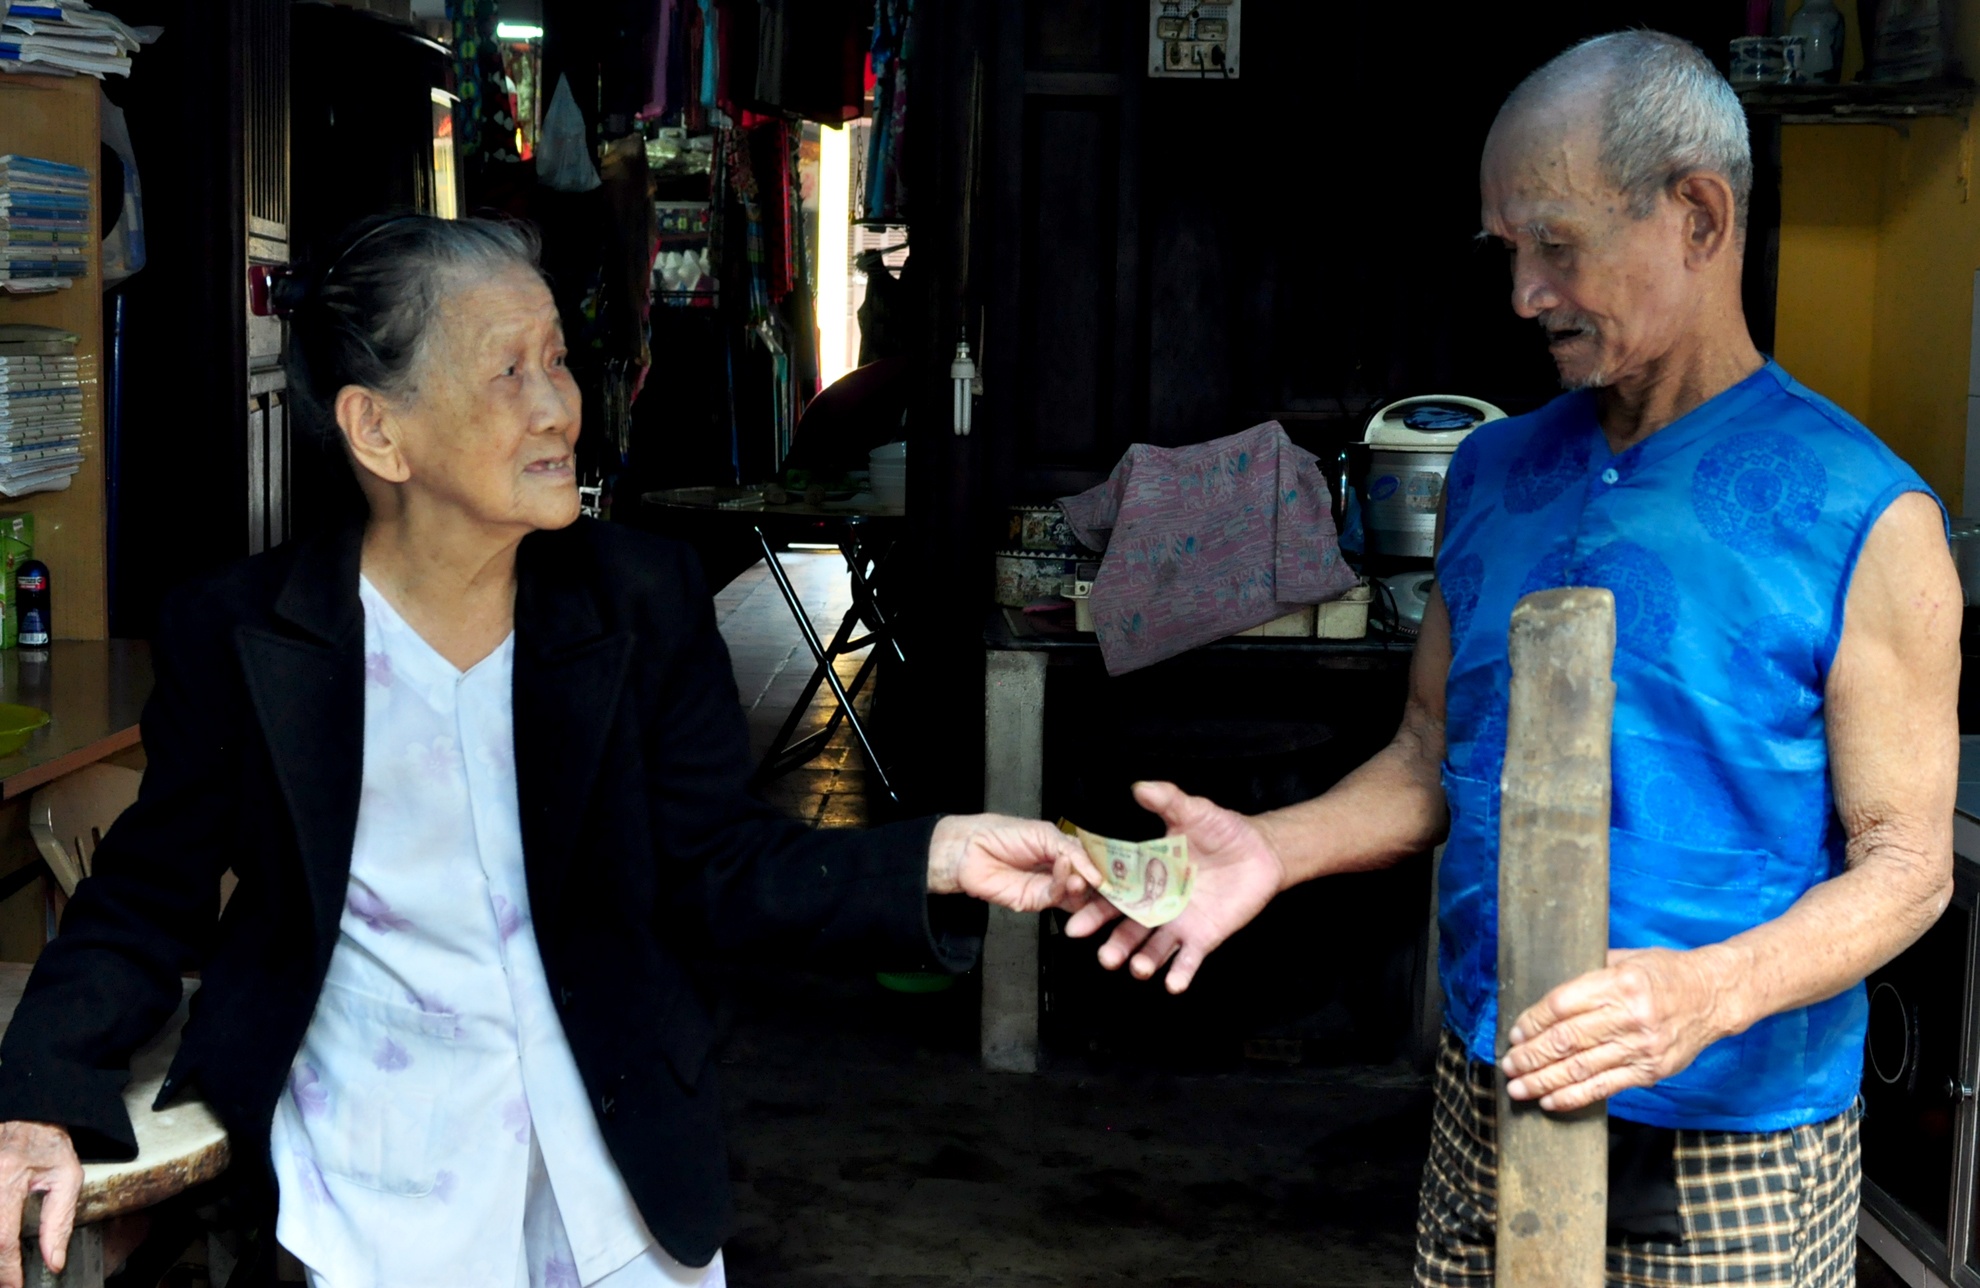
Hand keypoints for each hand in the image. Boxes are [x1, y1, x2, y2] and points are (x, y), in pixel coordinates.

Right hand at [0, 1121, 79, 1287]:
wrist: (28, 1116)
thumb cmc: (49, 1144)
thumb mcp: (67, 1176)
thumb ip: (60, 1220)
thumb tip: (55, 1260)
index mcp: (9, 1177)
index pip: (3, 1237)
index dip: (8, 1268)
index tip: (14, 1286)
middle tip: (8, 1281)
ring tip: (5, 1266)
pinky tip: (1, 1247)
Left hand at [927, 814, 1094, 913]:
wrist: (970, 849)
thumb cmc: (1002, 834)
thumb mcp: (1045, 833)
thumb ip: (1071, 850)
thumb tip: (1094, 870)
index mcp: (1065, 852)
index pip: (1093, 863)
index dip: (1106, 867)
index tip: (1120, 869)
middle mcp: (1060, 872)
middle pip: (1089, 884)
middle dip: (1099, 883)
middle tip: (1107, 880)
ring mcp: (1048, 888)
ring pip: (1076, 895)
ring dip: (1082, 885)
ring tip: (1082, 876)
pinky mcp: (1035, 901)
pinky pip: (1056, 898)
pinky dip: (1063, 886)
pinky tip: (1063, 872)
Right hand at [1062, 781, 1286, 992]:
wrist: (1260, 850)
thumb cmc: (1222, 830)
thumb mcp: (1193, 811)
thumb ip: (1167, 801)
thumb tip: (1140, 787)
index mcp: (1143, 874)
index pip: (1112, 891)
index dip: (1093, 904)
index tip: (1075, 914)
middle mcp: (1154, 903)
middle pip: (1126, 927)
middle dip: (1112, 942)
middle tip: (1101, 954)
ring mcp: (1177, 923)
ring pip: (1152, 947)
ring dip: (1142, 961)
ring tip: (1137, 969)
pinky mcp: (1202, 937)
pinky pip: (1188, 960)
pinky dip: (1180, 974)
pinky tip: (1172, 985)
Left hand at [1501, 945, 1739, 1111]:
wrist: (1715, 995)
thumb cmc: (1666, 973)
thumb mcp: (1627, 958)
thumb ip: (1589, 974)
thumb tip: (1546, 997)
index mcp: (1619, 983)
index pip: (1562, 1005)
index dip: (1532, 1023)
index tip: (1514, 1034)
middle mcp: (1629, 1017)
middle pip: (1566, 1040)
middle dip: (1530, 1056)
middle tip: (1507, 1065)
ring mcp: (1641, 1047)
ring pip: (1581, 1068)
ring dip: (1543, 1081)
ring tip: (1517, 1088)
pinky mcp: (1650, 1071)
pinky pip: (1604, 1087)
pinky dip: (1574, 1097)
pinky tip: (1550, 1101)